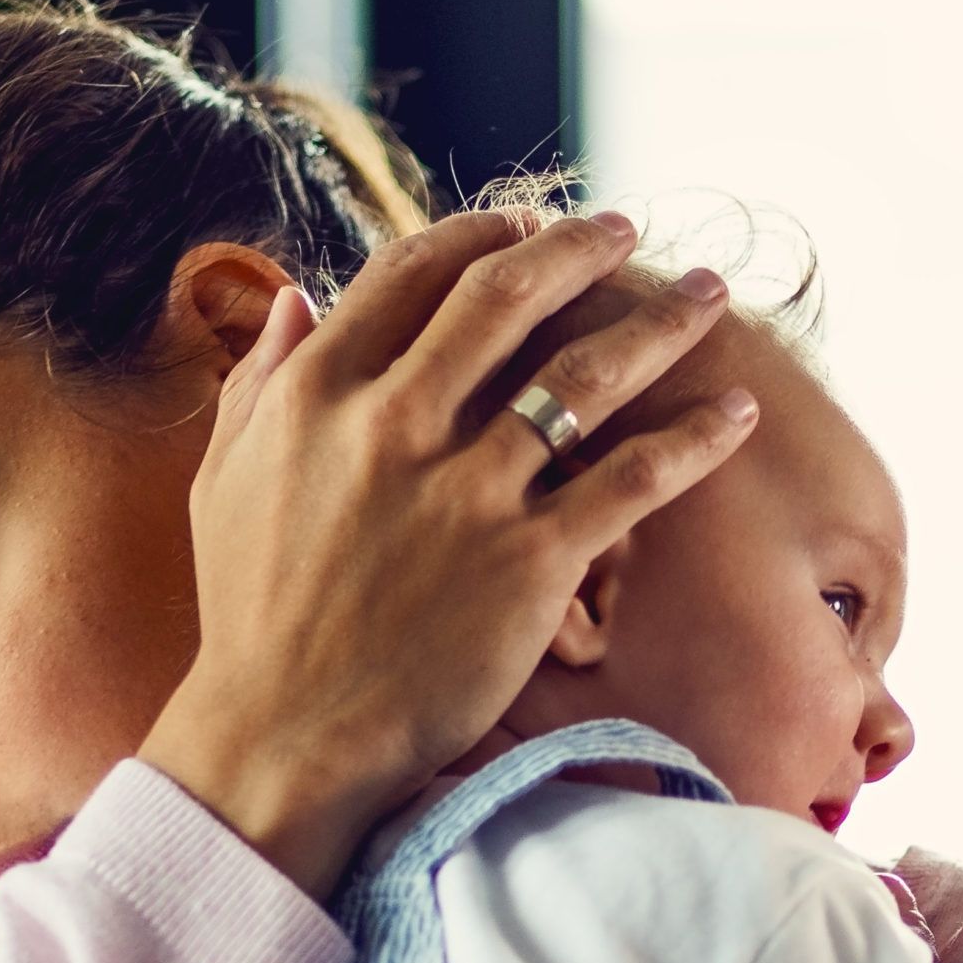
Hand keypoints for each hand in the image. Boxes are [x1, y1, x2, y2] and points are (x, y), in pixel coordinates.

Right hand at [139, 209, 756, 895]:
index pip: (412, 273)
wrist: (287, 738)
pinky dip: (693, 439)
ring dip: (659, 323)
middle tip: (624, 231)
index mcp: (321, 393)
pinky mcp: (530, 561)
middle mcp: (397, 423)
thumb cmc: (253, 623)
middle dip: (578, 248)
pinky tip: (737, 413)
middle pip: (506, 296)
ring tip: (708, 295)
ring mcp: (468, 491)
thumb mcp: (225, 483)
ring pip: (585, 375)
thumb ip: (258, 383)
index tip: (522, 225)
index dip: (478, 235)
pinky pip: (632, 478)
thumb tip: (294, 299)